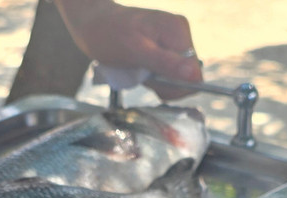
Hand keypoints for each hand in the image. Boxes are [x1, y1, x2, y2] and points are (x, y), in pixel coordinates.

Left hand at [54, 0, 202, 99]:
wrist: (92, 23)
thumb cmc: (108, 35)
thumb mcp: (135, 52)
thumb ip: (166, 64)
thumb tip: (194, 76)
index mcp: (178, 31)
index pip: (193, 74)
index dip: (173, 86)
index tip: (150, 80)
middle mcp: (181, 33)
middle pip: (186, 77)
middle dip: (162, 83)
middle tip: (139, 72)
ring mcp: (175, 40)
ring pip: (177, 78)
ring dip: (156, 81)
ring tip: (137, 67)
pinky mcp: (167, 48)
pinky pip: (168, 73)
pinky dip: (153, 77)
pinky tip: (140, 67)